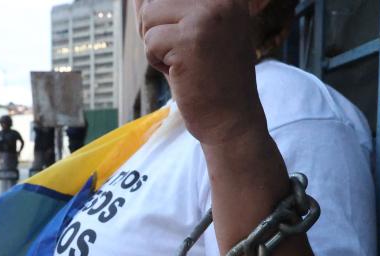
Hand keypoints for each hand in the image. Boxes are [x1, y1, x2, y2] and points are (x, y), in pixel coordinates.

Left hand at [138, 0, 267, 143]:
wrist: (230, 120)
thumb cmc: (208, 79)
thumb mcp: (189, 33)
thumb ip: (165, 9)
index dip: (162, 20)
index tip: (182, 44)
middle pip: (154, 1)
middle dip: (156, 31)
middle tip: (183, 56)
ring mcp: (207, 16)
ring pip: (148, 16)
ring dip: (156, 45)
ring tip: (184, 63)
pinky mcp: (190, 39)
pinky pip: (150, 41)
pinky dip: (157, 62)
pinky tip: (182, 74)